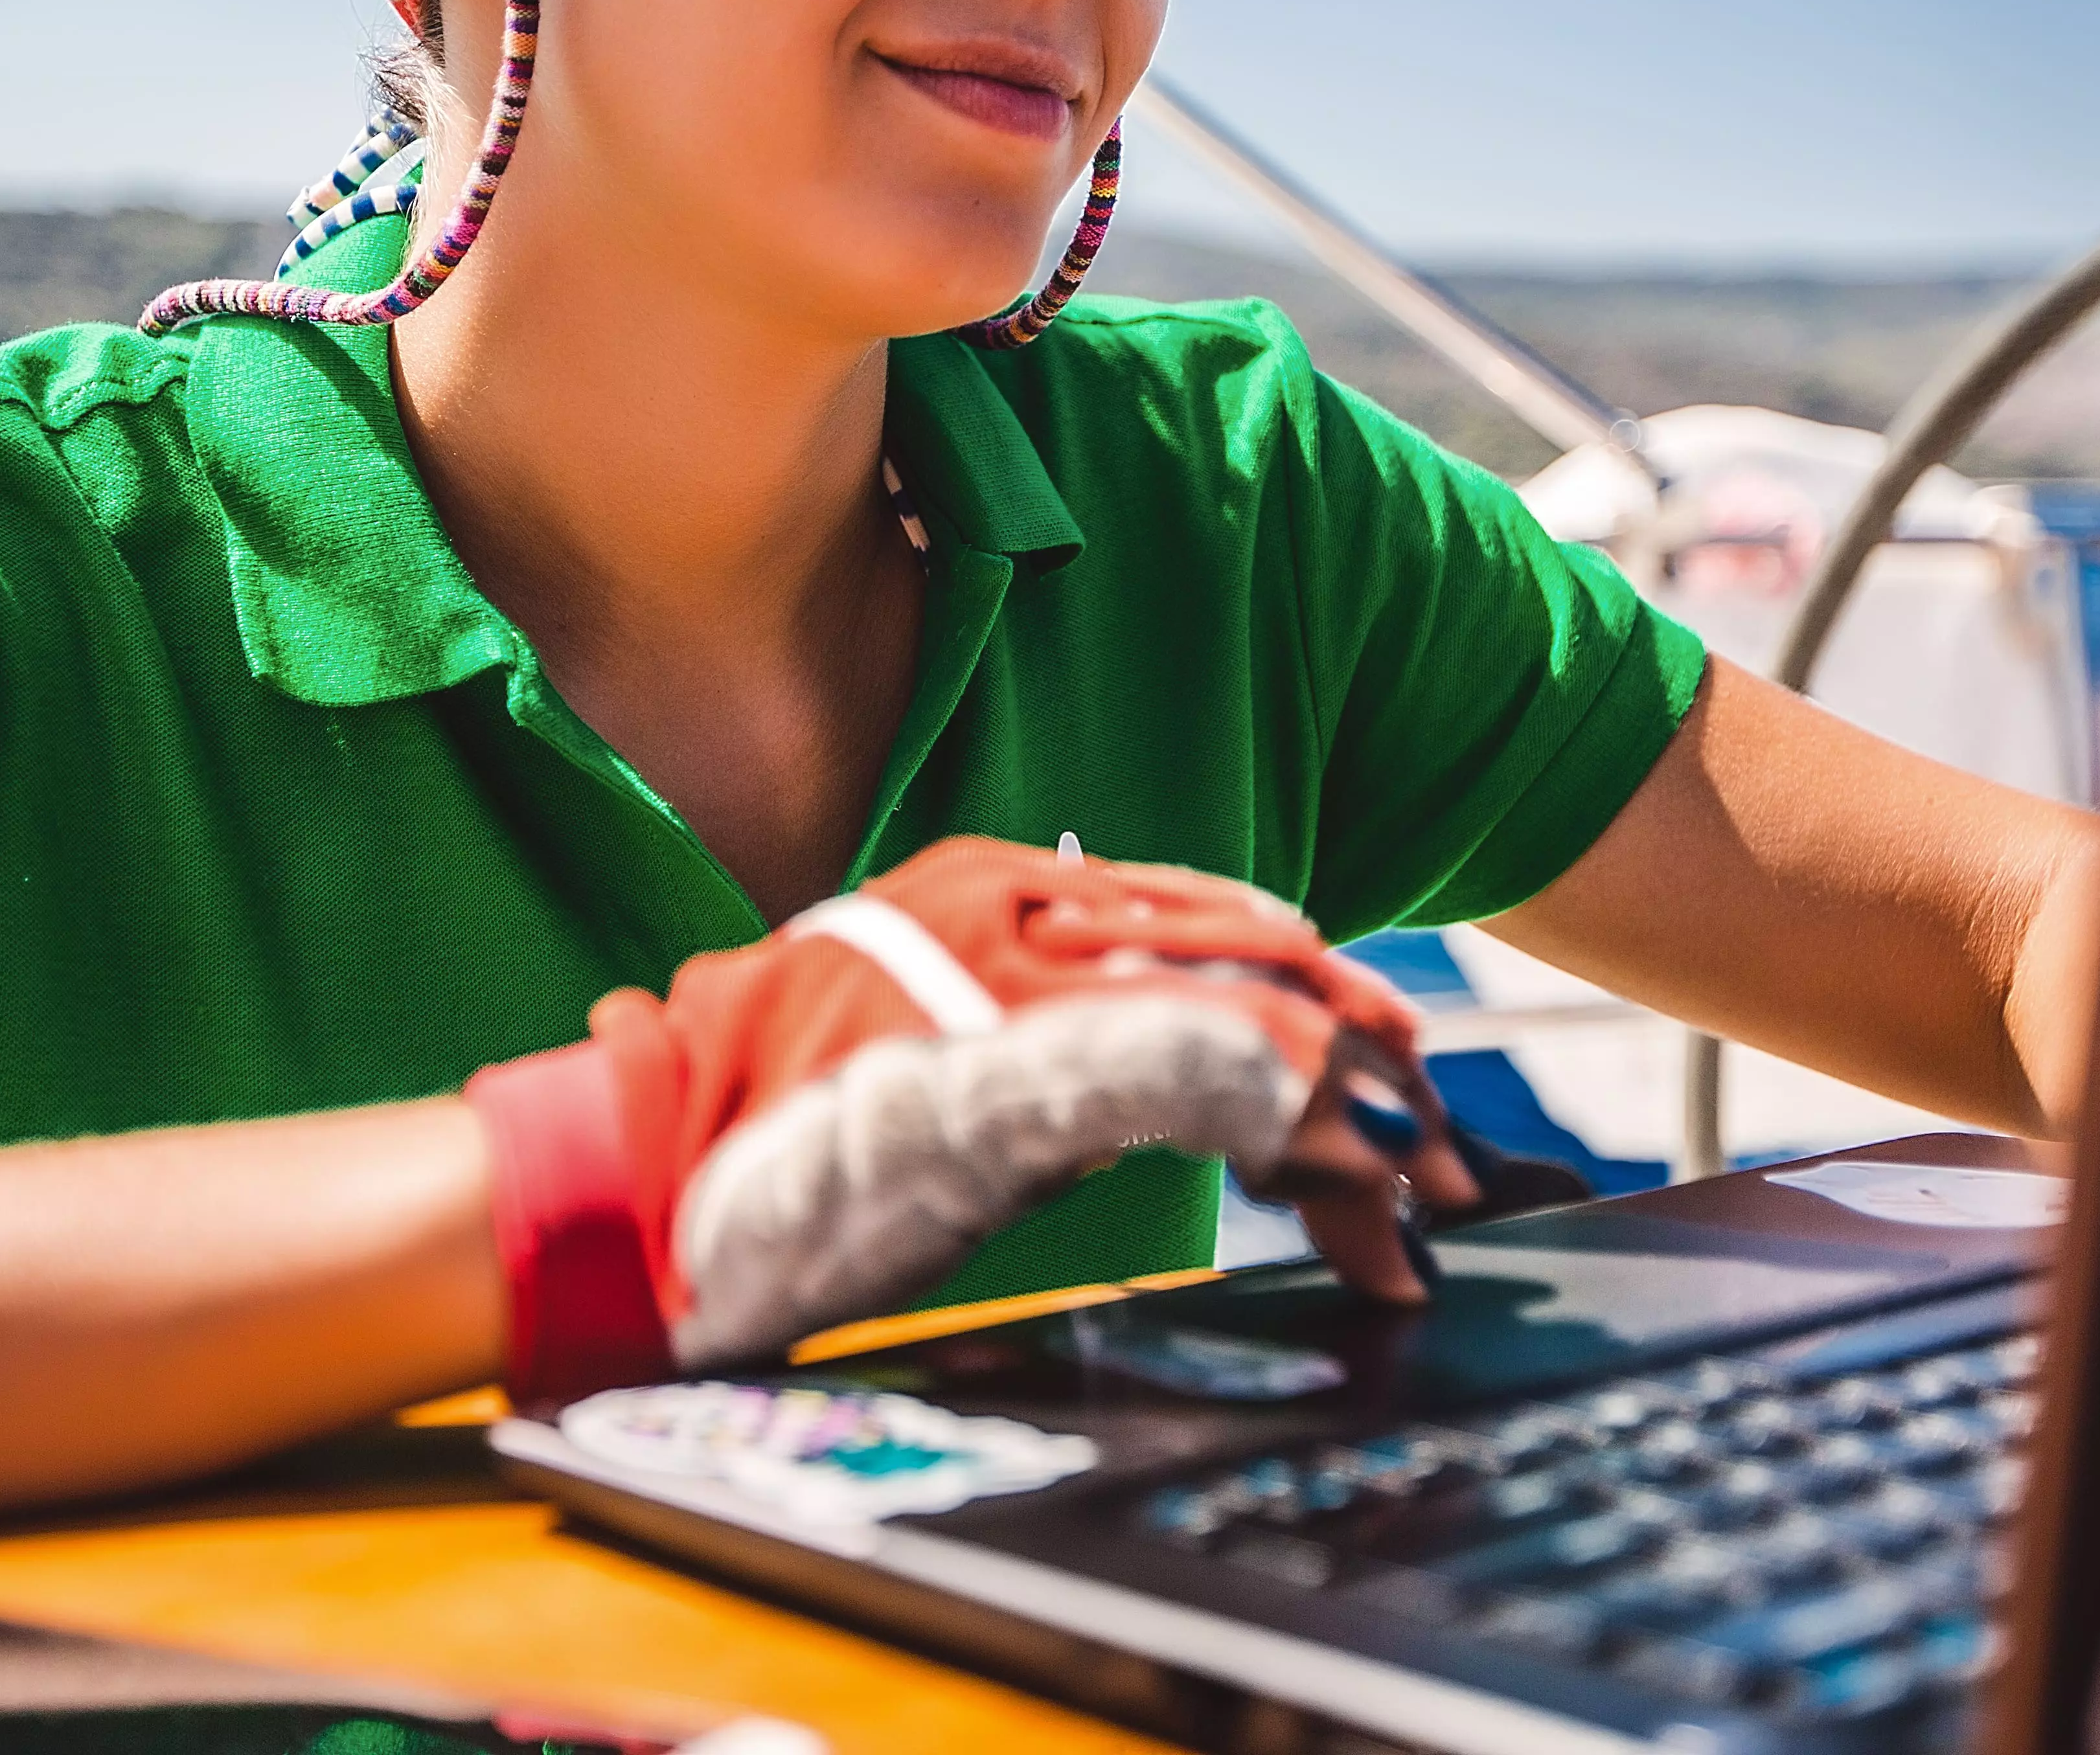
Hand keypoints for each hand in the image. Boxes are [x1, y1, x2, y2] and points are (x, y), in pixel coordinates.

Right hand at [465, 837, 1477, 1402]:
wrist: (645, 1161)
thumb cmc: (769, 1114)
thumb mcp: (923, 1034)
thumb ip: (1031, 1028)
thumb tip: (1167, 1078)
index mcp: (1001, 885)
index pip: (1211, 919)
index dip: (1327, 1001)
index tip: (1400, 1077)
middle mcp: (1022, 911)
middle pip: (1259, 962)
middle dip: (1378, 1066)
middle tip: (1454, 1158)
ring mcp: (1019, 987)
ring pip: (1252, 1023)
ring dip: (1361, 1126)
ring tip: (1421, 1213)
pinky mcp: (1014, 1075)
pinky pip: (1194, 1086)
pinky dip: (1294, 1139)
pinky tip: (1351, 1197)